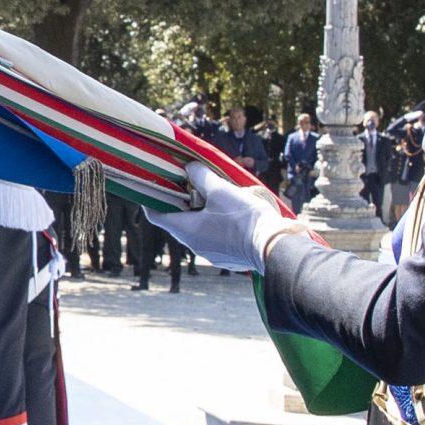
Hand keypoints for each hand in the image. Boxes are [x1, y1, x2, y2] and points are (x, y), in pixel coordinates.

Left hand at [147, 161, 299, 273]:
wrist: (272, 246)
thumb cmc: (244, 218)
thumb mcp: (221, 190)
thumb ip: (201, 176)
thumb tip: (189, 168)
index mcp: (186, 230)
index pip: (157, 215)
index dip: (152, 199)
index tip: (153, 185)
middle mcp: (193, 245)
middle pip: (178, 220)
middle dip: (181, 201)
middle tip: (187, 183)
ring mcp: (210, 253)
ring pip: (197, 229)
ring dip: (200, 213)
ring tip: (212, 195)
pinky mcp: (225, 257)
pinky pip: (213, 237)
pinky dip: (213, 224)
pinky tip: (228, 213)